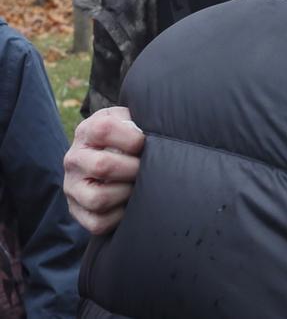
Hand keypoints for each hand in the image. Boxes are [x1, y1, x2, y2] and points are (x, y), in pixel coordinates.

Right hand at [62, 106, 144, 233]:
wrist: (107, 157)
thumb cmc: (126, 138)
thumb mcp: (129, 120)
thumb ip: (139, 120)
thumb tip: (158, 132)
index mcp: (87, 131)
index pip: (104, 130)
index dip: (132, 139)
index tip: (143, 144)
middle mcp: (74, 159)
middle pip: (103, 166)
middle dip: (133, 169)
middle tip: (144, 168)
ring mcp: (72, 187)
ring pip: (99, 198)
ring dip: (126, 193)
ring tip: (136, 186)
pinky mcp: (77, 212)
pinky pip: (98, 222)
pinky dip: (119, 216)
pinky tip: (128, 203)